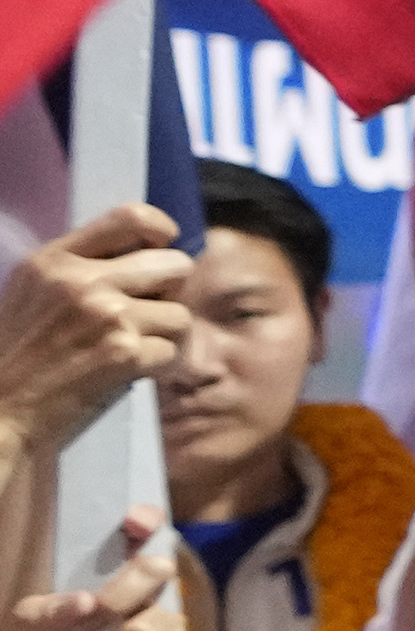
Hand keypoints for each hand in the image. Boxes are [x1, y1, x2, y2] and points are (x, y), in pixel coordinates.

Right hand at [0, 209, 196, 467]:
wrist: (1, 413)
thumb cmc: (18, 358)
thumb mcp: (33, 294)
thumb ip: (81, 268)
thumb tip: (147, 252)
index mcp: (53, 260)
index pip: (130, 217)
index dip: (161, 230)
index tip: (163, 248)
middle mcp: (82, 281)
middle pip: (175, 265)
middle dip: (170, 293)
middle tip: (145, 315)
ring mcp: (107, 316)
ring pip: (181, 314)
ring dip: (164, 337)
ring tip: (129, 350)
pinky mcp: (125, 353)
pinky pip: (173, 351)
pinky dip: (157, 367)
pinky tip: (127, 374)